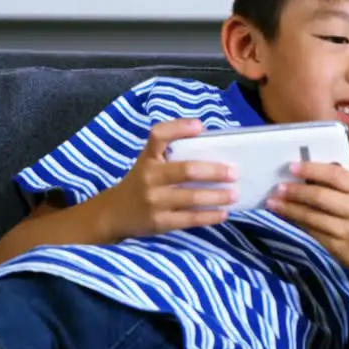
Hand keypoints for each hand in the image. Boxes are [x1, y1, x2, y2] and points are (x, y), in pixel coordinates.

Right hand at [108, 118, 237, 237]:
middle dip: (214, 171)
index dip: (178, 128)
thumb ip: (171, 155)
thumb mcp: (148, 163)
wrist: (114, 213)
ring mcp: (154, 201)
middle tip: (233, 173)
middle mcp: (149, 177)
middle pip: (186, 170)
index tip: (199, 126)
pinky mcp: (159, 222)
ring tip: (234, 195)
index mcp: (148, 158)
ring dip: (217, 196)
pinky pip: (190, 219)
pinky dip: (210, 216)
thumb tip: (214, 150)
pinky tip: (223, 213)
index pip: (158, 136)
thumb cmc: (141, 183)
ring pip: (192, 197)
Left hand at [266, 140, 348, 279]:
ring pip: (312, 215)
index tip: (292, 166)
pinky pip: (311, 230)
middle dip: (296, 191)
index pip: (336, 175)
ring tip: (273, 201)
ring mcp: (348, 230)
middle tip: (278, 186)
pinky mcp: (337, 246)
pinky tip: (285, 215)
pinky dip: (296, 221)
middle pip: (321, 196)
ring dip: (290, 208)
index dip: (312, 170)